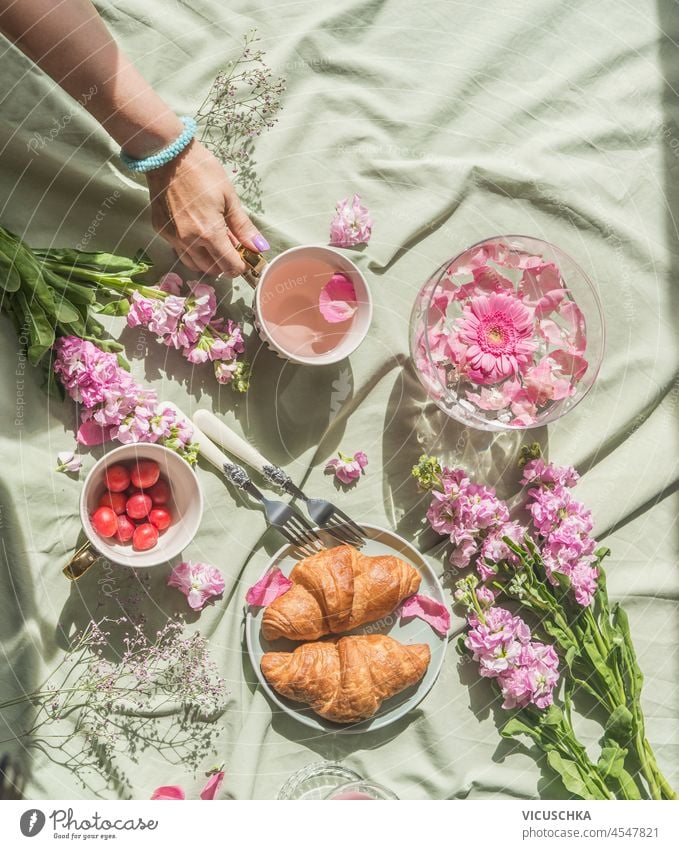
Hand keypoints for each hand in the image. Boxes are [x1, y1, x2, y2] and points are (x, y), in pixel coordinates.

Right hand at [146, 140, 268, 276]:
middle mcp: (189, 241)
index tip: (245, 257)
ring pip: (194, 265)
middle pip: (212, 270)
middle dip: (225, 263)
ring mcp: (172, 237)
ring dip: (208, 260)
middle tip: (231, 245)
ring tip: (214, 240)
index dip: (241, 266)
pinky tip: (197, 232)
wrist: (167, 156)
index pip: (230, 267)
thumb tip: (260, 247)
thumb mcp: (229, 197)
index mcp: (209, 233)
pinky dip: (191, 249)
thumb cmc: (202, 171)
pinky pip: (179, 251)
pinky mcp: (161, 231)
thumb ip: (243, 227)